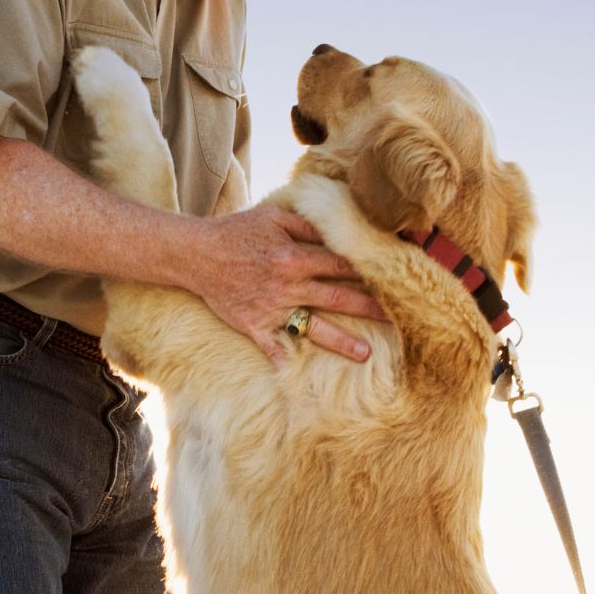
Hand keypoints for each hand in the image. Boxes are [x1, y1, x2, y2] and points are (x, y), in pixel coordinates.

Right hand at [185, 204, 384, 362]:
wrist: (196, 253)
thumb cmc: (238, 232)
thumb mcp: (274, 217)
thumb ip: (307, 224)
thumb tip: (337, 225)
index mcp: (295, 257)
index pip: (341, 265)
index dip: (368, 270)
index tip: (393, 278)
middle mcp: (289, 285)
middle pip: (337, 296)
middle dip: (369, 306)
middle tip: (398, 318)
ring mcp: (273, 308)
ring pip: (314, 327)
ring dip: (341, 341)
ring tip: (366, 355)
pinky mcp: (255, 325)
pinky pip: (272, 346)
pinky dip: (282, 360)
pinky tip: (298, 376)